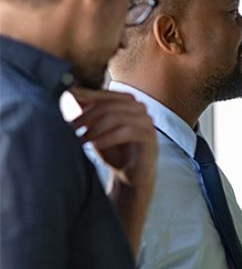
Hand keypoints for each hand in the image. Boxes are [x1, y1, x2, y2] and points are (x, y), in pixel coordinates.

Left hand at [70, 87, 157, 254]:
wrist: (129, 175)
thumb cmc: (113, 150)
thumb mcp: (95, 128)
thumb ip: (86, 112)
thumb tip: (69, 93)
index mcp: (128, 101)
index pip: (104, 94)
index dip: (84, 99)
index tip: (65, 107)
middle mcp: (140, 108)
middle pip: (109, 105)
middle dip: (86, 116)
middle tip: (70, 127)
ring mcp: (147, 122)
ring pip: (117, 117)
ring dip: (95, 128)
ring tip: (80, 139)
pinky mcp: (150, 137)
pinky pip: (127, 132)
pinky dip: (108, 137)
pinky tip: (95, 145)